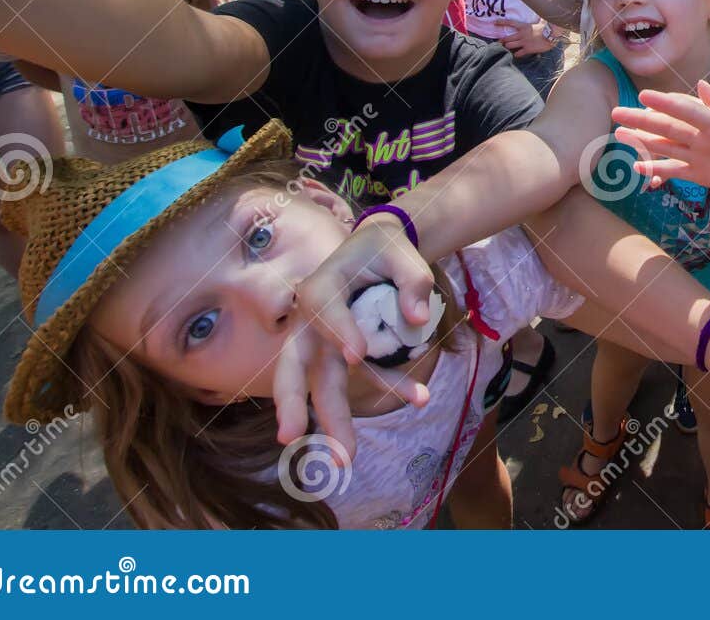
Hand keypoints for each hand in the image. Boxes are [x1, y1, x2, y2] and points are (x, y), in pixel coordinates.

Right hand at [272, 215, 435, 455]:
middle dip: (293, 402)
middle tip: (293, 437)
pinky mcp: (342, 356)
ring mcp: (323, 343)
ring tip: (346, 459)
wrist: (380, 251)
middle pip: (296, 365)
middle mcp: (311, 320)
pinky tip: (417, 398)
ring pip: (320, 385)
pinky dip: (388, 387)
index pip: (323, 310)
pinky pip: (361, 379)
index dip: (339, 332)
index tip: (358, 355)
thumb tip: (416, 320)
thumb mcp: (402, 252)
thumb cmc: (384, 250)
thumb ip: (413, 280)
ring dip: (333, 421)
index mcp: (320, 286)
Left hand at [493, 18, 554, 57]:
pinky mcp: (527, 49)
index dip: (501, 22)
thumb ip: (536, 21)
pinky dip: (516, 55)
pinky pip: (518, 53)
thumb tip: (540, 18)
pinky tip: (517, 54)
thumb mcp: (539, 22)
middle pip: (506, 38)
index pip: (510, 23)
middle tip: (499, 43)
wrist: (551, 35)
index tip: (494, 22)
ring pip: (509, 46)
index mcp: (523, 26)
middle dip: (502, 41)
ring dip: (508, 47)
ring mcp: (524, 42)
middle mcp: (521, 34)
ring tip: (507, 49)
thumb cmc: (547, 28)